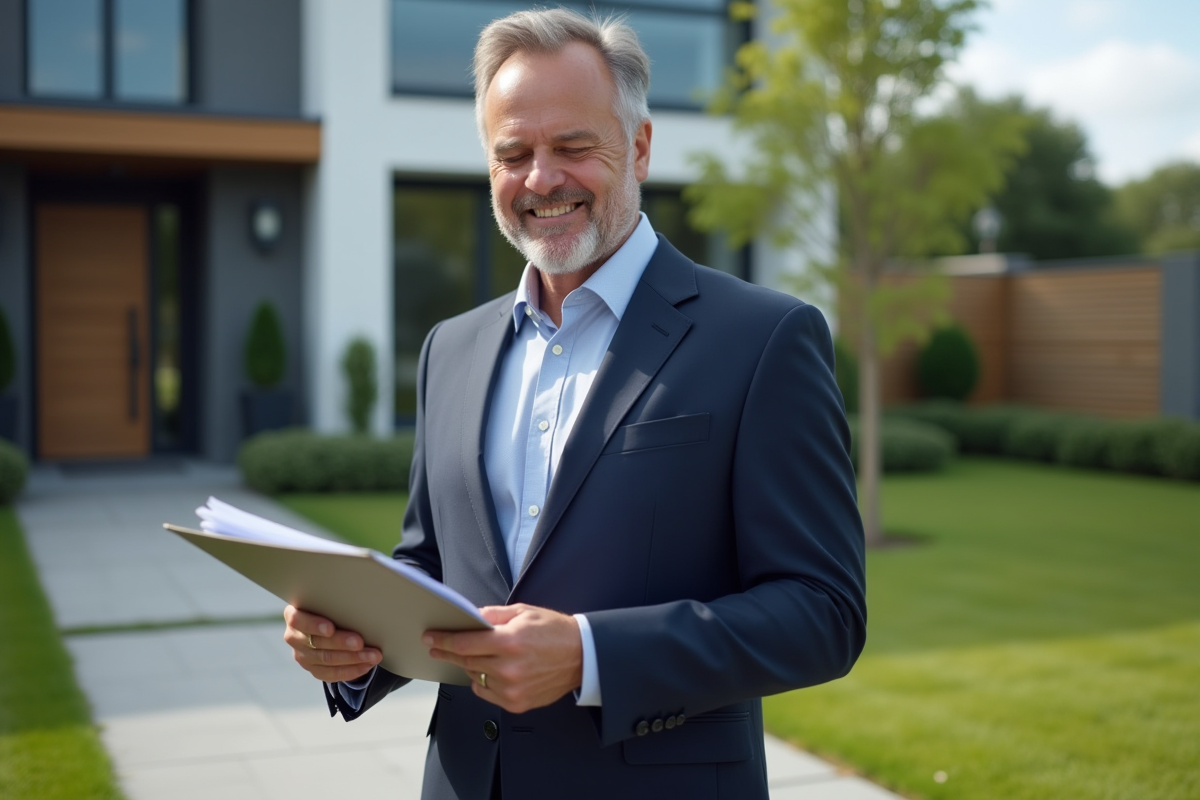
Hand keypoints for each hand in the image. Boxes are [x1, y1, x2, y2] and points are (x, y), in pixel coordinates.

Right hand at [283, 604, 381, 682]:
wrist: (328, 626)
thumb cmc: (333, 609)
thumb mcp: (330, 603)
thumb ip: (335, 604)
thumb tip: (360, 604)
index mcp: (294, 615)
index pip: (298, 620)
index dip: (314, 625)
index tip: (331, 628)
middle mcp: (294, 637)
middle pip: (317, 642)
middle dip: (342, 643)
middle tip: (361, 643)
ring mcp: (302, 655)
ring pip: (326, 660)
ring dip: (353, 659)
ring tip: (373, 655)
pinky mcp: (313, 669)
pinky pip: (331, 674)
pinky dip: (351, 670)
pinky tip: (366, 665)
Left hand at [424, 603, 582, 713]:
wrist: (582, 656)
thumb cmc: (554, 631)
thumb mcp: (523, 612)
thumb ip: (492, 615)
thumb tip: (469, 617)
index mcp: (510, 641)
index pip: (465, 643)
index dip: (443, 640)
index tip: (429, 638)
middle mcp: (509, 668)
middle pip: (466, 661)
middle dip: (451, 652)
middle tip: (438, 646)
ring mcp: (512, 689)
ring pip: (475, 677)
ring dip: (472, 666)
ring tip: (480, 655)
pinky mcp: (517, 703)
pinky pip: (486, 692)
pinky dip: (484, 682)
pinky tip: (494, 671)